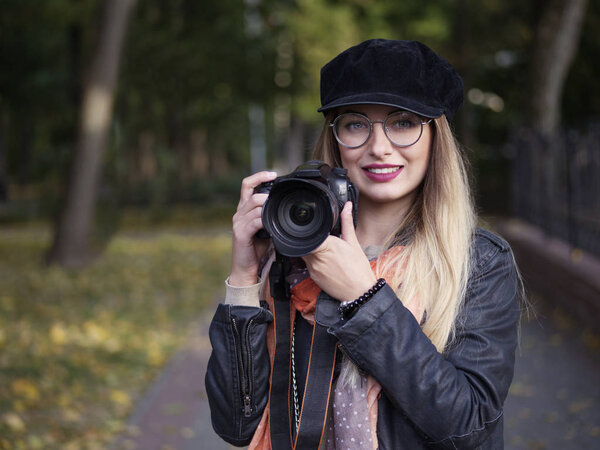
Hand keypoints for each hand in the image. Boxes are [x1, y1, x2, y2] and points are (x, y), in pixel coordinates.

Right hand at [229, 171, 276, 286]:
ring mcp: (238, 223)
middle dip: (269, 196)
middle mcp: (239, 213)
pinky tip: (272, 226)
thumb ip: (270, 215)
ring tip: (277, 214)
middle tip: (280, 202)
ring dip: (268, 208)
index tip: (273, 174)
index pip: (247, 184)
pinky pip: (255, 221)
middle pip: (253, 194)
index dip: (259, 176)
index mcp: (244, 209)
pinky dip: (265, 221)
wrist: (246, 267)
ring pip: (255, 206)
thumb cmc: (256, 248)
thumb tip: (284, 205)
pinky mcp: (240, 233)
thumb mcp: (265, 227)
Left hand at [302, 202, 376, 301]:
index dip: (310, 231)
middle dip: (312, 240)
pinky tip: (326, 264)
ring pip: (304, 253)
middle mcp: (317, 257)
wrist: (360, 293)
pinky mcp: (313, 277)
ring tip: (326, 253)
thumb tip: (348, 207)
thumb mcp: (354, 243)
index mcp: (327, 245)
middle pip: (305, 242)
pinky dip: (314, 262)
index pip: (308, 234)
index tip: (316, 231)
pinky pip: (308, 265)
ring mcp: (313, 268)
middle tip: (325, 242)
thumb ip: (347, 223)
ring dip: (312, 250)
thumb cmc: (359, 269)